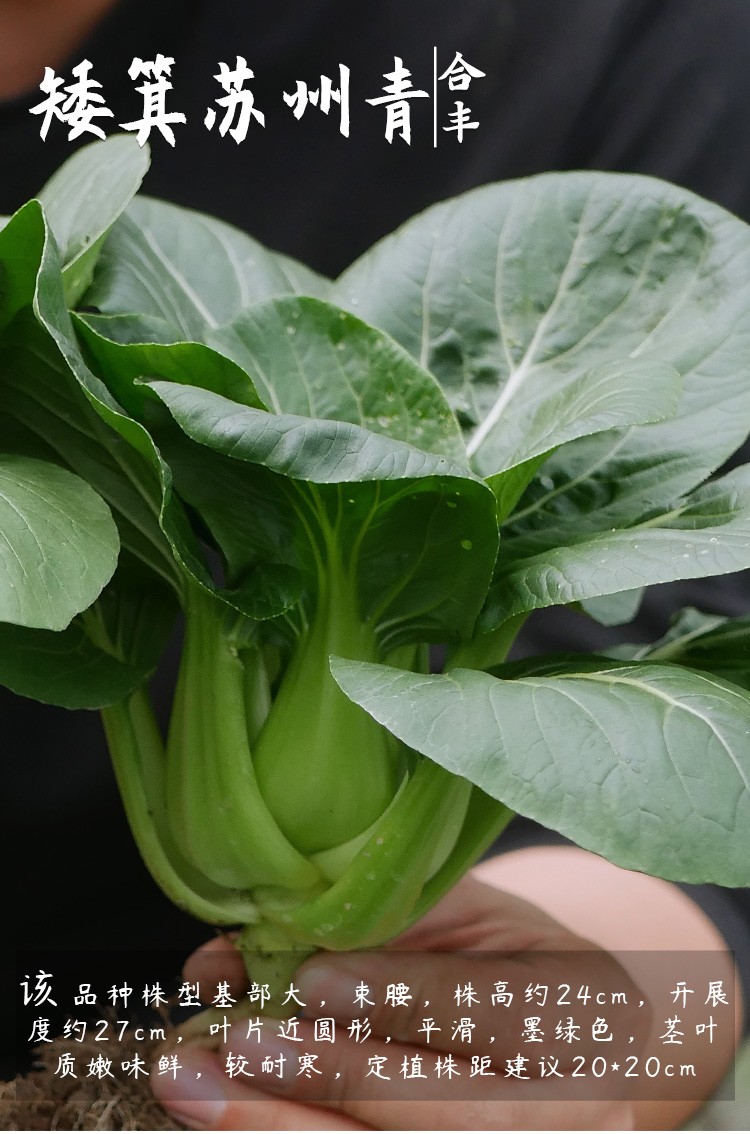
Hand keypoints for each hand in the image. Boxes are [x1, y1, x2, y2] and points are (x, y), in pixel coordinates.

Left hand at [151, 873, 636, 1128]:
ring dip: (283, 1128)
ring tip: (197, 1089)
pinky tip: (233, 1118)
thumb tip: (264, 935)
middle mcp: (576, 1112)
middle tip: (229, 1044)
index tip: (309, 980)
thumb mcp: (483, 921)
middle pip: (442, 1113)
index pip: (498, 1011)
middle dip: (325, 1078)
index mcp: (593, 1014)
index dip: (402, 998)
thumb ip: (391, 922)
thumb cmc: (521, 969)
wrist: (588, 1050)